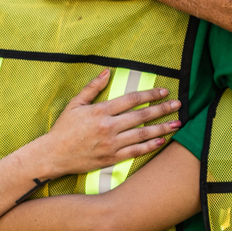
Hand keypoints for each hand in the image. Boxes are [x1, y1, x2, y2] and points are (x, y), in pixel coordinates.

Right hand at [30, 70, 180, 175]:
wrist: (52, 155)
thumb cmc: (63, 129)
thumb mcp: (75, 104)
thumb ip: (92, 88)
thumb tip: (107, 72)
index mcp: (101, 111)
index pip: (132, 100)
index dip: (150, 95)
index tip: (164, 92)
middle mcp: (109, 126)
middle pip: (142, 116)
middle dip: (163, 109)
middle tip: (179, 105)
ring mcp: (111, 143)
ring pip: (143, 134)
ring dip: (162, 128)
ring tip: (177, 123)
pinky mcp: (111, 158)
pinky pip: (135, 151)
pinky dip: (150, 146)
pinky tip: (162, 141)